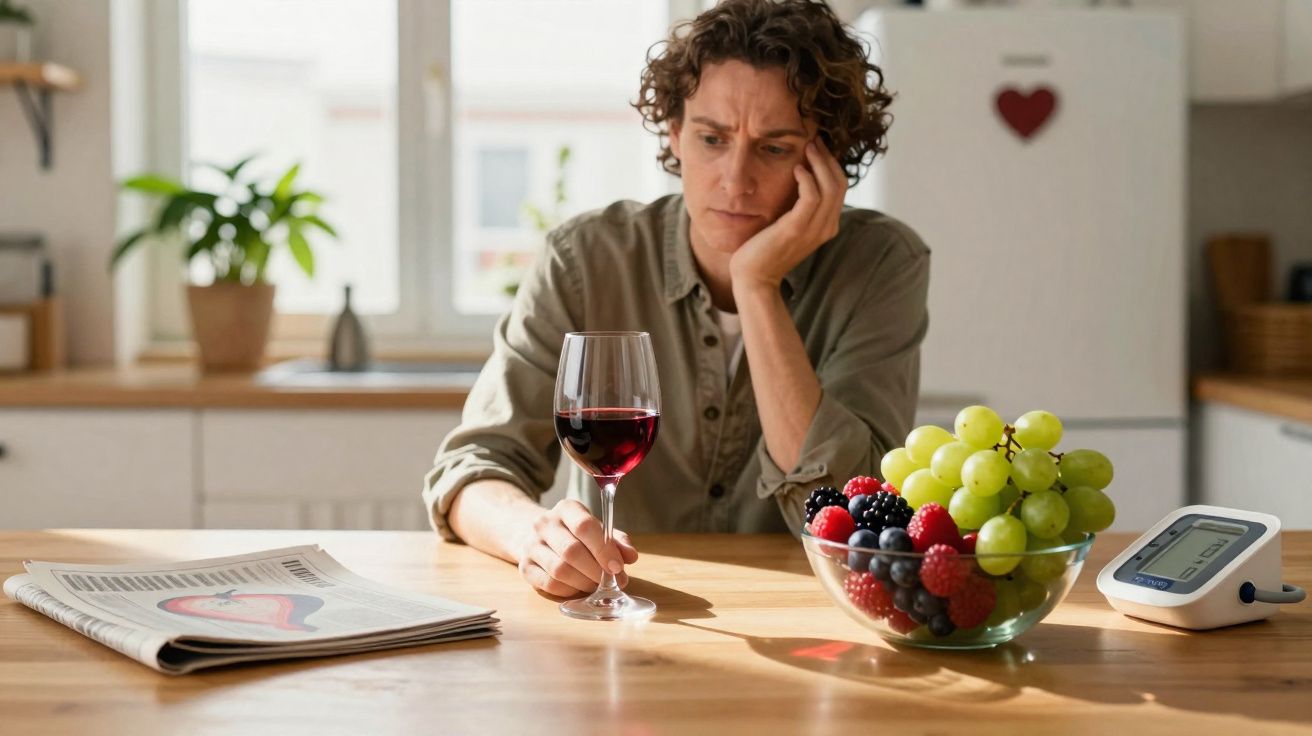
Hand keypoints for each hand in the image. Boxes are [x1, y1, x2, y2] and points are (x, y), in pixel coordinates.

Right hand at [517, 499, 639, 596]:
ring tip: (595, 584)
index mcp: (566, 508)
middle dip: (595, 571)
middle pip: (571, 551)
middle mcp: (545, 523)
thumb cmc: (574, 534)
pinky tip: (577, 587)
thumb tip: (631, 556)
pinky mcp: (524, 567)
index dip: (604, 549)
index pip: (584, 526)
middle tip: (610, 581)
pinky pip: (549, 584)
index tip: (618, 567)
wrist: (534, 535)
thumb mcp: (597, 530)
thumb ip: (616, 541)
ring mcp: (531, 545)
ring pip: (560, 570)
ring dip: (583, 583)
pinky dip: (569, 590)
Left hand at [729, 139, 848, 291]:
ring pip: (830, 187)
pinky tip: (796, 169)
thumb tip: (799, 178)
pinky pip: (812, 196)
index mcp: (827, 225)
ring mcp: (814, 229)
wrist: (754, 277)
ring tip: (807, 147)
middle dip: (829, 158)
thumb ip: (799, 207)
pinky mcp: (797, 228)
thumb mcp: (788, 225)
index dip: (832, 163)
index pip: (840, 187)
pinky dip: (807, 178)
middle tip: (815, 139)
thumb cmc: (766, 250)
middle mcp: (826, 227)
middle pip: (840, 183)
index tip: (818, 145)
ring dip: (819, 162)